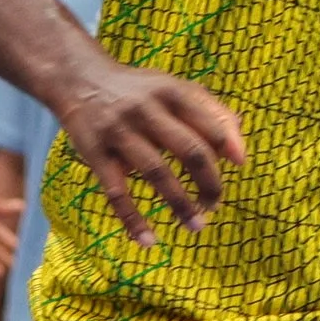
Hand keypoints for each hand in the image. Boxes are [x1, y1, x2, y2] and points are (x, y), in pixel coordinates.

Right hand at [54, 54, 243, 246]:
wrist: (79, 80)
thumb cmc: (139, 91)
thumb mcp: (175, 88)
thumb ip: (212, 113)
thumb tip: (240, 154)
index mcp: (172, 93)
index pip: (211, 125)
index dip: (229, 150)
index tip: (239, 168)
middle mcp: (147, 110)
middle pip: (190, 151)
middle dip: (209, 183)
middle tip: (215, 205)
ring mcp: (119, 132)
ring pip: (157, 173)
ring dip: (180, 204)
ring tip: (196, 227)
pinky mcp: (95, 153)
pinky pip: (116, 193)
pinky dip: (132, 220)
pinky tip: (148, 241)